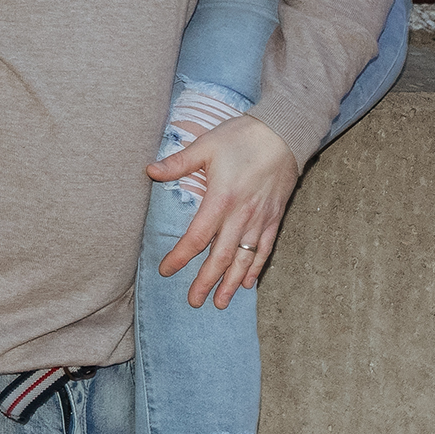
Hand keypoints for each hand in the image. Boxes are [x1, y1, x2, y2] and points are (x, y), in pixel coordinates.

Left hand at [145, 113, 297, 308]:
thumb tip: (150, 171)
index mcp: (221, 199)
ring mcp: (260, 218)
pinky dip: (256, 267)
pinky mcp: (275, 217)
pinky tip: (248, 283)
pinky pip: (265, 248)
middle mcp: (241, 215)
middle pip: (221, 256)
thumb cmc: (243, 136)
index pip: (197, 238)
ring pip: (244, 258)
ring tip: (220, 302)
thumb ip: (178, 162)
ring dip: (231, 282)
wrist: (284, 131)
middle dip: (206, 281)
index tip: (166, 270)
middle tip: (194, 301)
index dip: (180, 257)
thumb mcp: (207, 145)